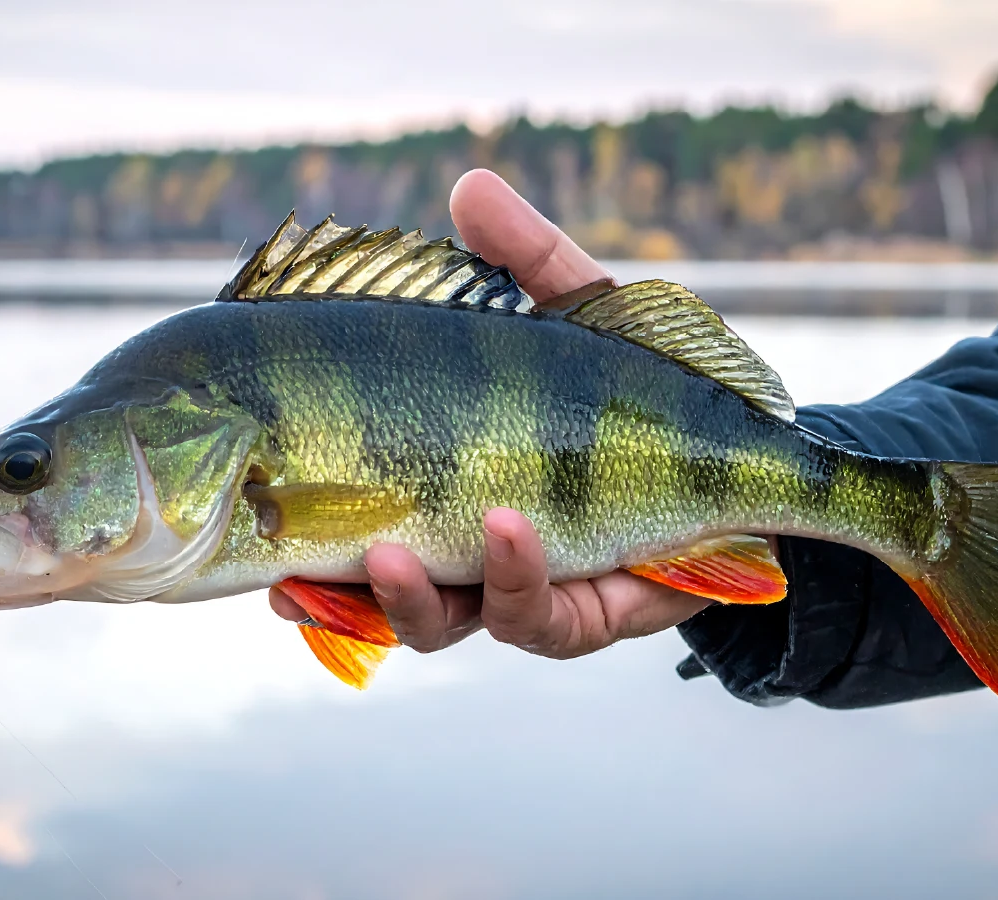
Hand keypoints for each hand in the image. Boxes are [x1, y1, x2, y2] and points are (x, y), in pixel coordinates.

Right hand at [268, 169, 713, 656]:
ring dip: (406, 595)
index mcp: (434, 475)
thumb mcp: (585, 312)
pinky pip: (532, 617)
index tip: (247, 512)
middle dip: (327, 590)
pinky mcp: (580, 614)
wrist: (751, 449)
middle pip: (367, 590)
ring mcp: (515, 588)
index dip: (286, 524)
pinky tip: (513, 525)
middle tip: (288, 577)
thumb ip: (524, 260)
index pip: (339, 508)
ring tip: (395, 550)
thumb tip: (468, 185)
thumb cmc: (649, 382)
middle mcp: (459, 544)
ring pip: (437, 622)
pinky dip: (514, 573)